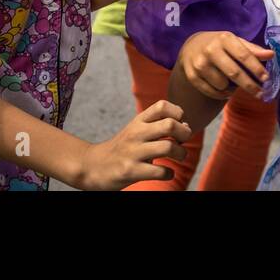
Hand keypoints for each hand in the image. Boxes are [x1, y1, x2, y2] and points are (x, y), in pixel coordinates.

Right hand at [73, 100, 190, 189]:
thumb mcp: (136, 129)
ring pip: (168, 147)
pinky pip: (160, 172)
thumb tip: (187, 127)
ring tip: (178, 157)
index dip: (177, 113)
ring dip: (181, 154)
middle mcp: (136, 133)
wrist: (92, 166)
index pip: (162, 106)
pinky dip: (169, 173)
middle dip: (184, 133)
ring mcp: (133, 152)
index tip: (178, 124)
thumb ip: (159, 124)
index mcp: (138, 121)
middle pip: (170, 124)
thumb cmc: (123, 148)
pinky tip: (166, 173)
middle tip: (182, 141)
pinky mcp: (130, 171)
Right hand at [179, 30, 273, 98]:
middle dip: (249, 86)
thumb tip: (272, 55)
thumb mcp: (235, 42)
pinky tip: (224, 88)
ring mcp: (200, 64)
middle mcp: (210, 50)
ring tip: (235, 83)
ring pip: (222, 85)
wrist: (191, 46)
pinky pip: (212, 92)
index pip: (243, 56)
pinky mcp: (192, 76)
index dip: (256, 68)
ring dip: (233, 89)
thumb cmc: (220, 44)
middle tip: (261, 94)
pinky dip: (222, 94)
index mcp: (224, 39)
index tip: (266, 79)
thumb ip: (253, 50)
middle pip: (234, 73)